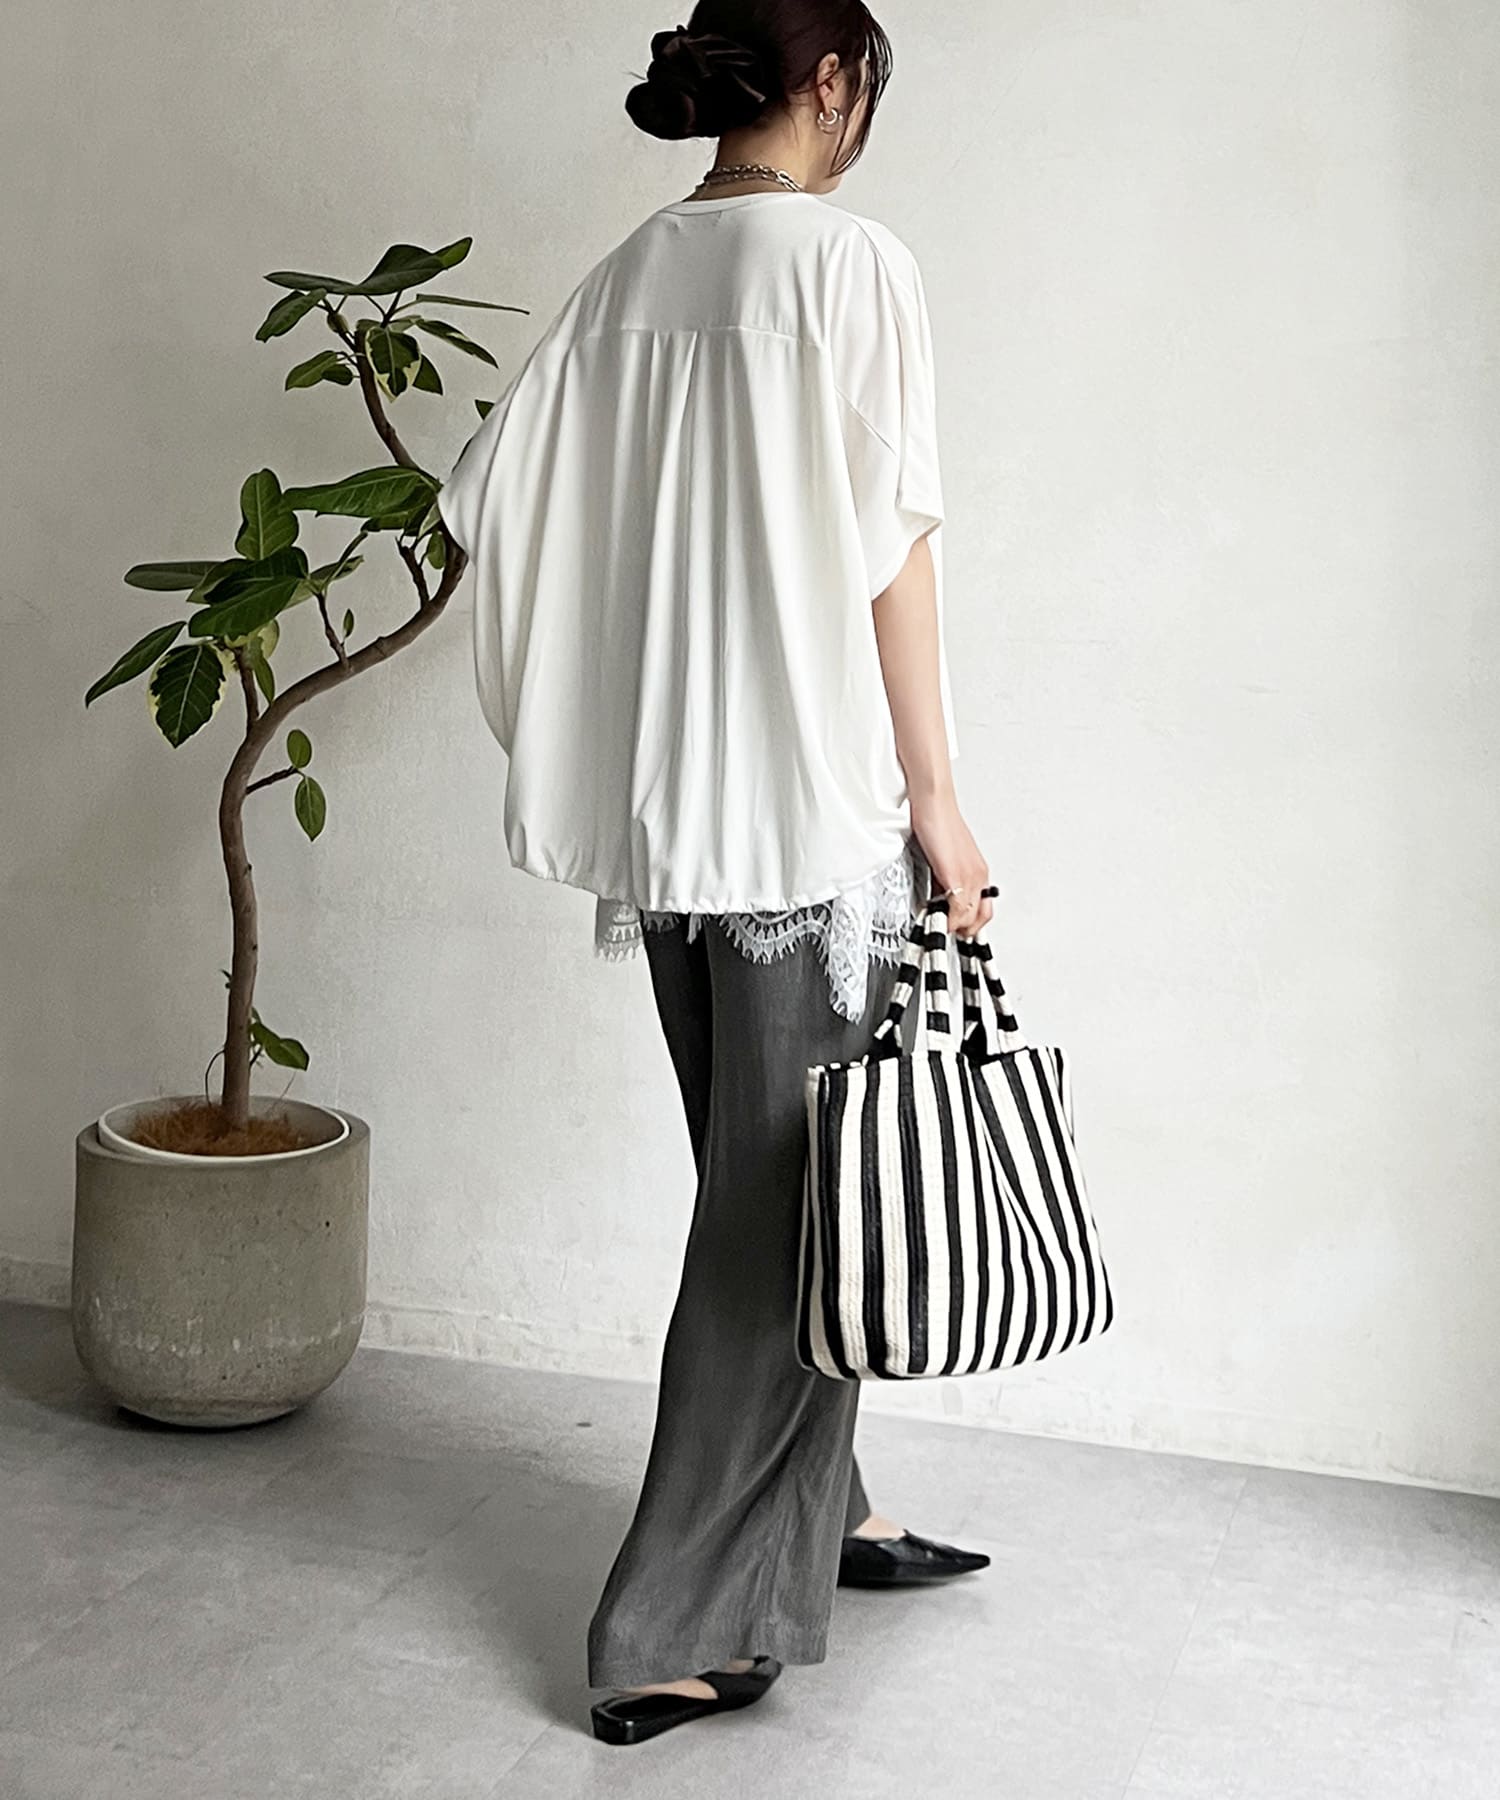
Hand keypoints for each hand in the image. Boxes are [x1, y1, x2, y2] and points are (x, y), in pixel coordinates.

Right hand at [909, 791, 993, 937]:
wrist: (934, 801)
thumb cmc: (937, 822)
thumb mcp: (944, 857)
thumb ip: (944, 878)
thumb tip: (939, 898)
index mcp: (978, 870)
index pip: (982, 908)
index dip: (969, 923)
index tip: (956, 929)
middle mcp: (979, 874)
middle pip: (981, 917)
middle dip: (966, 930)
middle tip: (949, 932)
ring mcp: (970, 876)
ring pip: (968, 917)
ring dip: (952, 926)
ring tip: (938, 927)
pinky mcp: (955, 874)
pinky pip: (956, 909)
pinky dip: (945, 920)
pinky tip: (935, 918)